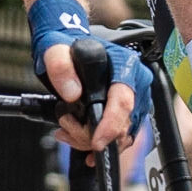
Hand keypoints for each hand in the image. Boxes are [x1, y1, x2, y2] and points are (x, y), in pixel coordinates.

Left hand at [28, 0, 146, 152]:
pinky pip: (119, 137)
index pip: (123, 100)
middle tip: (66, 129)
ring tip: (67, 129)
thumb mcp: (55, 50)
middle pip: (123, 123)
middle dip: (92, 135)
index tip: (96, 142)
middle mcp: (136, 82)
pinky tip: (76, 136)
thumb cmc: (66, 48)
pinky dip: (97, 142)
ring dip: (91, 140)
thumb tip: (73, 93)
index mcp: (125, 64)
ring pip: (121, 135)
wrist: (68, 50)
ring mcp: (135, 98)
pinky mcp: (128, 112)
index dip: (111, 124)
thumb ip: (60, 66)